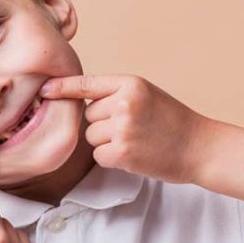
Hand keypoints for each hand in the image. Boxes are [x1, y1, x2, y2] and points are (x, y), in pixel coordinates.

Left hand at [39, 74, 212, 183]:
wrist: (199, 146)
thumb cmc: (172, 121)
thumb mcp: (146, 94)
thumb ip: (116, 93)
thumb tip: (79, 100)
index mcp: (130, 84)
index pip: (87, 84)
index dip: (62, 87)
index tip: (44, 89)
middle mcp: (124, 103)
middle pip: (87, 115)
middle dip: (102, 124)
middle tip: (131, 128)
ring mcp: (123, 128)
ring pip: (91, 136)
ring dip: (106, 142)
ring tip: (135, 140)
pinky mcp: (122, 152)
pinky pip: (98, 155)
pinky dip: (112, 158)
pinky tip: (134, 155)